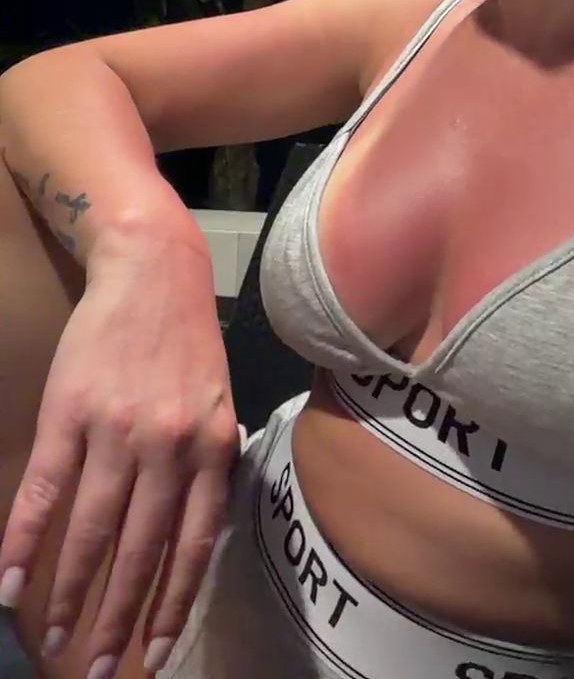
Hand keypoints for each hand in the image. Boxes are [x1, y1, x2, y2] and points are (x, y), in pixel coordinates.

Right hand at [0, 237, 236, 675]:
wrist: (154, 271)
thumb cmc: (186, 342)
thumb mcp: (216, 403)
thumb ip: (207, 465)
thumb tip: (192, 535)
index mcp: (211, 447)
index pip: (192, 545)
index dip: (171, 605)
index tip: (153, 656)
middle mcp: (169, 446)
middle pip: (141, 550)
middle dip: (119, 619)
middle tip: (99, 671)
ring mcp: (117, 430)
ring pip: (92, 530)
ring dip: (69, 592)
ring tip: (51, 638)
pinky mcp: (70, 413)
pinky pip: (45, 490)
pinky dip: (24, 540)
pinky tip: (9, 581)